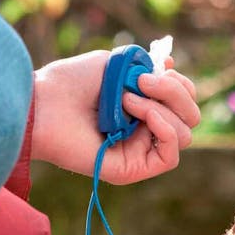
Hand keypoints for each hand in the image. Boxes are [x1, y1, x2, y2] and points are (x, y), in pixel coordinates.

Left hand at [30, 50, 200, 184]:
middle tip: (142, 80)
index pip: (184, 101)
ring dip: (162, 108)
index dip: (179, 84)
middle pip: (190, 117)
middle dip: (175, 93)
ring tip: (127, 99)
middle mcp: (144, 131)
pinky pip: (170, 156)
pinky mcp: (132, 169)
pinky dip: (164, 128)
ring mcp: (139, 151)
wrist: (43, 104)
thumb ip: (149, 68)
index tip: (158, 66)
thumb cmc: (71, 82)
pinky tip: (139, 113)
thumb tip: (174, 69)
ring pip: (184, 134)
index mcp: (143, 107)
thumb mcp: (118, 64)